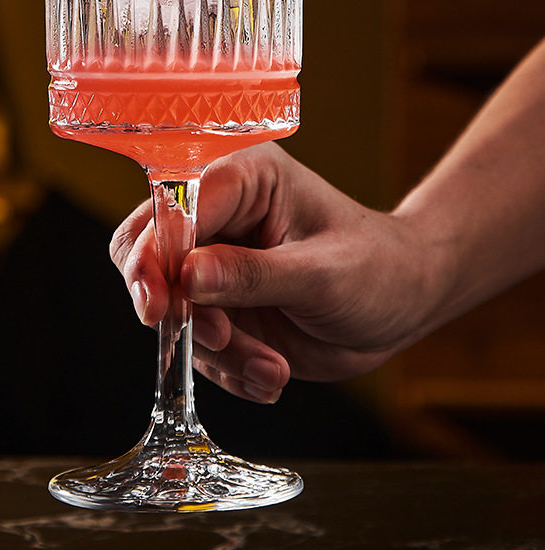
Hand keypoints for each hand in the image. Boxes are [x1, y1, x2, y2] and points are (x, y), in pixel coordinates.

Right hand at [111, 142, 436, 404]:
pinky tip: (271, 371)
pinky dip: (227, 368)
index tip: (159, 304)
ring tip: (271, 366)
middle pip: (146, 250)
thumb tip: (186, 278)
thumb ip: (252, 275)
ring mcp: (212, 261)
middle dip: (174, 307)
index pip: (173, 205)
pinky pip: (192, 343)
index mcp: (242, 177)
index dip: (155, 253)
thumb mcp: (323, 274)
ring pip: (169, 308)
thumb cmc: (378, 268)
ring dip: (216, 350)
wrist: (403, 302)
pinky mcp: (216, 304)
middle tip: (213, 341)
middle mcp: (217, 213)